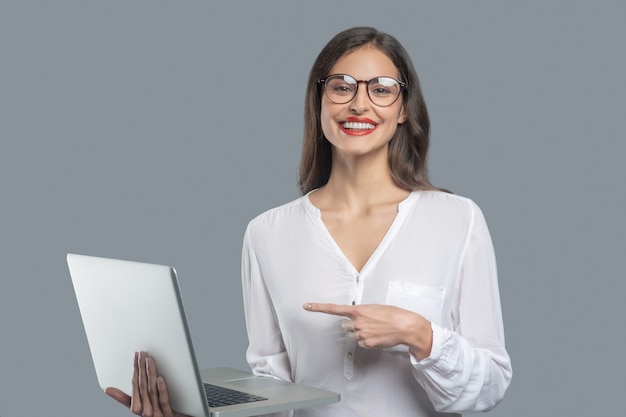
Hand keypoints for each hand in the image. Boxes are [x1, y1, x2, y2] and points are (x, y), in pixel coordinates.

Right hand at [105, 351, 190, 416]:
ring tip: (149, 360)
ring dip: (150, 374)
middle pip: (142, 386)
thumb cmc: (154, 415)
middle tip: (142, 353)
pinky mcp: (168, 415)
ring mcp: (157, 413)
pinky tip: (160, 378)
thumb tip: (107, 389)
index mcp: (138, 407)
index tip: (136, 355)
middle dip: (141, 368)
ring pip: (152, 391)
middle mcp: (146, 410)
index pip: (134, 384)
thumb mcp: (138, 407)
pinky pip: (164, 401)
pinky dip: (162, 390)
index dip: (135, 369)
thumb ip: (124, 398)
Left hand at [303, 303, 432, 359]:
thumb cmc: (393, 315)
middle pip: (344, 326)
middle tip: (366, 324)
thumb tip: (356, 318)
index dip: (318, 308)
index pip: (333, 309)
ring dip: (360, 333)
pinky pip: (361, 343)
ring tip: (374, 329)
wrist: (405, 326)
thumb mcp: (375, 308)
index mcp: (358, 310)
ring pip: (352, 335)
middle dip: (352, 325)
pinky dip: (367, 340)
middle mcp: (357, 322)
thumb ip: (362, 312)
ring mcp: (361, 334)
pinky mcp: (366, 343)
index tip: (307, 306)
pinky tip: (377, 336)